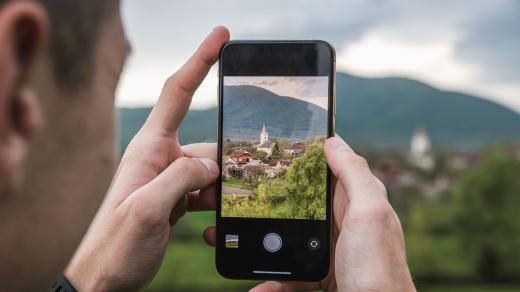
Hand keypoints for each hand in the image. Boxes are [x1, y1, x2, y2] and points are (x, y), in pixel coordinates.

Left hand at [64, 27, 229, 290]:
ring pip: (210, 169)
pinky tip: (213, 224)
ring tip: (227, 209)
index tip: (221, 37)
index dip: (200, 60)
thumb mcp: (148, 210)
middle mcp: (160, 158)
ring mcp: (168, 179)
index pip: (177, 92)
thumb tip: (213, 162)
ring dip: (223, 187)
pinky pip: (205, 190)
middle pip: (207, 142)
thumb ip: (182, 178)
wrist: (105, 278)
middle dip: (227, 159)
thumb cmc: (117, 245)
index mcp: (150, 149)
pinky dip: (215, 203)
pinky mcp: (175, 198)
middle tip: (243, 181)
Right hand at [205, 136, 414, 291]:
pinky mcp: (320, 274)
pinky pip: (290, 272)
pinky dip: (273, 279)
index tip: (277, 146)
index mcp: (357, 200)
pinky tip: (258, 285)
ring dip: (266, 240)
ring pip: (291, 235)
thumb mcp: (368, 215)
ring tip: (239, 239)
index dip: (306, 153)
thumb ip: (354, 176)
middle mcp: (344, 221)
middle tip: (247, 191)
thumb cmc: (378, 271)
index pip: (330, 165)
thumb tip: (333, 142)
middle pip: (303, 198)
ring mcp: (331, 249)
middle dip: (276, 194)